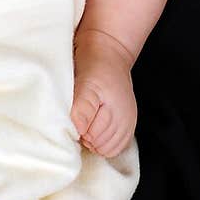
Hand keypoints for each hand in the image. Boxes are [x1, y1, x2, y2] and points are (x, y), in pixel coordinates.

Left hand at [70, 27, 137, 157]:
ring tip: (86, 120)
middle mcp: (124, 121)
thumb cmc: (95, 64)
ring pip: (106, 149)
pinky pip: (115, 147)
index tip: (71, 116)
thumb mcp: (85, 83)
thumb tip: (79, 131)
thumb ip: (82, 108)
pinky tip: (94, 128)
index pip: (90, 139)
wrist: (109, 51)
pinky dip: (103, 142)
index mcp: (114, 112)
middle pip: (99, 146)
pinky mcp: (128, 125)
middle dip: (85, 136)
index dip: (76, 131)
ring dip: (94, 140)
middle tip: (78, 116)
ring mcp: (128, 123)